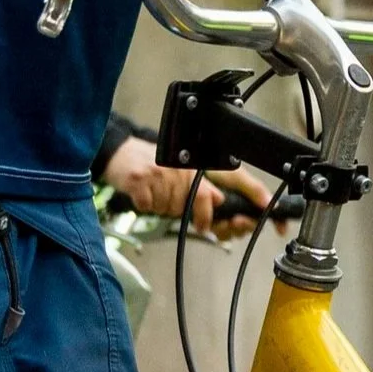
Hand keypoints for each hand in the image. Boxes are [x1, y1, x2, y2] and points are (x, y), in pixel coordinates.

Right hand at [103, 137, 275, 230]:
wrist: (120, 154)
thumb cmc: (153, 165)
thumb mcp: (182, 173)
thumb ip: (202, 190)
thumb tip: (220, 205)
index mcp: (195, 166)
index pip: (221, 187)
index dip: (239, 200)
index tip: (252, 216)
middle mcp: (181, 168)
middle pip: (195, 204)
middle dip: (189, 213)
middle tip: (179, 207)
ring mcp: (161, 174)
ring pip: (171, 209)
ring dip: (164, 208)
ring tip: (157, 192)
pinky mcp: (141, 182)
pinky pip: (150, 207)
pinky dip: (147, 205)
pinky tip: (144, 193)